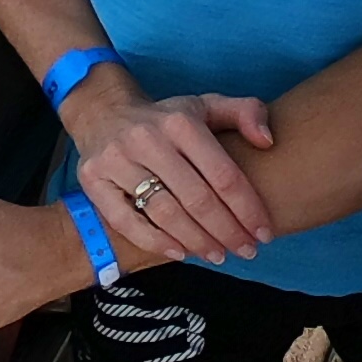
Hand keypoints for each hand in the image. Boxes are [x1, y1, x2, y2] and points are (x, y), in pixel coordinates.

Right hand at [64, 72, 274, 264]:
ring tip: (218, 255)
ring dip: (196, 241)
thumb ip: (245, 113)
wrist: (103, 111)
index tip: (263, 232)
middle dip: (226, 231)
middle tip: (246, 250)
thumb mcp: (205, 106)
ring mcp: (117, 160)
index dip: (247, 207)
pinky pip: (125, 221)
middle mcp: (147, 138)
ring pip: (164, 213)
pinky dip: (155, 242)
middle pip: (196, 198)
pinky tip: (179, 253)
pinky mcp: (94, 180)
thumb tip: (268, 140)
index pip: (222, 173)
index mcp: (180, 121)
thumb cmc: (166, 118)